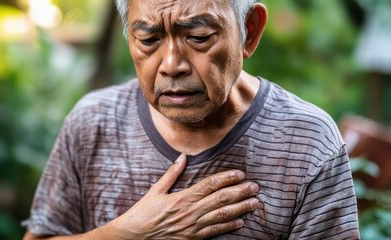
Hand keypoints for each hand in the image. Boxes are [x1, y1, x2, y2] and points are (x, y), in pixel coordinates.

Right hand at [108, 154, 259, 239]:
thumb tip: (183, 156)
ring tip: (254, 202)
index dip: (226, 178)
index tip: (240, 173)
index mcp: (182, 198)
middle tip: (255, 186)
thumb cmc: (144, 212)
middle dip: (240, 192)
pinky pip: (214, 232)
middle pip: (220, 199)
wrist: (135, 237)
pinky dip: (229, 227)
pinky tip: (241, 221)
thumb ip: (172, 174)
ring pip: (221, 216)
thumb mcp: (155, 190)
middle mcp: (190, 212)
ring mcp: (193, 227)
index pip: (209, 185)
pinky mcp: (193, 238)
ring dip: (240, 209)